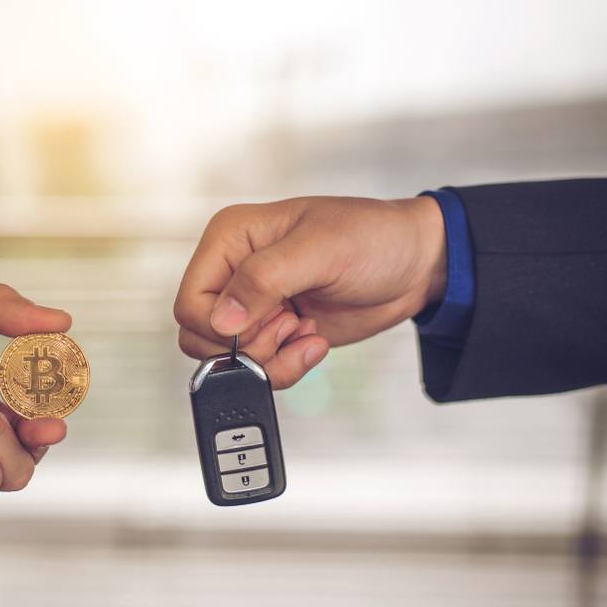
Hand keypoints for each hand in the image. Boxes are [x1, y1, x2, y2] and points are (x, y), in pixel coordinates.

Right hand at [174, 195, 445, 388]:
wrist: (414, 266)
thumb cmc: (373, 237)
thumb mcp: (320, 249)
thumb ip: (264, 280)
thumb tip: (221, 319)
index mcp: (230, 240)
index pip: (191, 300)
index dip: (222, 325)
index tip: (271, 318)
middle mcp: (233, 272)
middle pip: (200, 335)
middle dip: (248, 345)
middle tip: (290, 324)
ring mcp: (252, 306)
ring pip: (225, 359)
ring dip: (269, 359)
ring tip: (305, 332)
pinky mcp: (272, 332)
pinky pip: (256, 369)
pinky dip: (285, 367)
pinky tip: (313, 342)